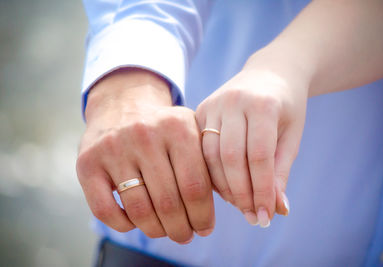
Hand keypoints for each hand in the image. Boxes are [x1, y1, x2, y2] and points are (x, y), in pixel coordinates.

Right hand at [76, 68, 214, 243]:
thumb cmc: (163, 128)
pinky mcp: (87, 163)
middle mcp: (144, 134)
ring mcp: (112, 148)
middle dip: (182, 229)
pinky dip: (125, 225)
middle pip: (169, 202)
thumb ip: (207, 163)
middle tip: (186, 235)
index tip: (205, 228)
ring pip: (140, 211)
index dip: (203, 216)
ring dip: (157, 231)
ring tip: (166, 231)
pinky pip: (106, 211)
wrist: (122, 105)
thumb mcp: (190, 131)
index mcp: (177, 126)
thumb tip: (221, 208)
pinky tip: (137, 222)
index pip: (196, 187)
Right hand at [196, 53, 307, 226]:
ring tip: (239, 206)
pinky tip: (223, 188)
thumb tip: (277, 210)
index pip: (259, 156)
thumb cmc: (286, 107)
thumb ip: (281, 171)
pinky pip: (199, 149)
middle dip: (241, 193)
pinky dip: (210, 172)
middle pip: (230, 157)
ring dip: (224, 186)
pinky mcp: (198, 111)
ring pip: (209, 155)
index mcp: (263, 104)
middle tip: (251, 217)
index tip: (266, 218)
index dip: (262, 190)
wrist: (268, 74)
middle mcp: (234, 101)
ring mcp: (212, 104)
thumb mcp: (291, 136)